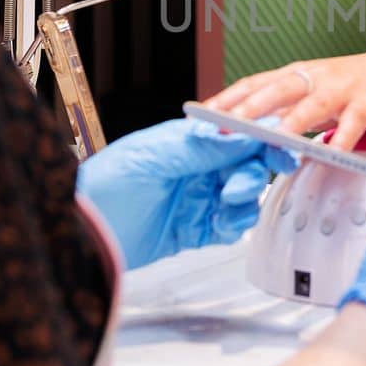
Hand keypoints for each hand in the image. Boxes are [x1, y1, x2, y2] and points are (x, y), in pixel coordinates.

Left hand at [77, 119, 296, 270]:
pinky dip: (233, 224)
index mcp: (186, 143)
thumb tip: (242, 134)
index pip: (234, 135)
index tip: (281, 143)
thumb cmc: (105, 184)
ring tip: (227, 201)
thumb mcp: (153, 155)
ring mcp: (197, 199)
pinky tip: (221, 223)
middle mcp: (195, 169)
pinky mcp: (195, 230)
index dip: (260, 138)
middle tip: (251, 179)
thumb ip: (201, 147)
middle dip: (254, 171)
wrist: (85, 231)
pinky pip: (229, 225)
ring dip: (244, 198)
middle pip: (245, 165)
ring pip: (242, 197)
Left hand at [205, 49, 365, 149]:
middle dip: (247, 108)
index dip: (227, 97)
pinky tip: (332, 155)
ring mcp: (343, 89)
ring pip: (310, 106)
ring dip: (290, 124)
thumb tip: (257, 134)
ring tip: (270, 142)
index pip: (255, 83)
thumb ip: (292, 110)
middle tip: (223, 126)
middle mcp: (317, 78)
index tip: (201, 113)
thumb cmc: (362, 87)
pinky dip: (341, 141)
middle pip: (276, 90)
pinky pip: (353, 125)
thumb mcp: (321, 94)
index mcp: (300, 75)